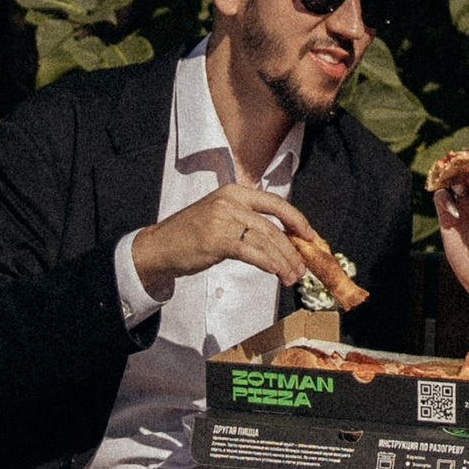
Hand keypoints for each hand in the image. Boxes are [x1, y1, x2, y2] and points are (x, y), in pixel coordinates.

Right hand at [133, 182, 313, 294]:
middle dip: (291, 250)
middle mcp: (230, 201)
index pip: (275, 202)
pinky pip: (251, 252)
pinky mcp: (216, 239)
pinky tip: (275, 272)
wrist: (159, 247)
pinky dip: (268, 264)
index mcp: (234, 191)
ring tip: (291, 277)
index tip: (310, 236)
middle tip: (301, 268)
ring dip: (283, 262)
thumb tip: (283, 239)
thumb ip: (247, 221)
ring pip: (265, 241)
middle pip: (273, 226)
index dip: (296, 219)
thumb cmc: (190, 235)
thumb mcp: (220, 217)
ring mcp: (222, 218)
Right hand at [434, 153, 468, 297]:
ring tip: (458, 189)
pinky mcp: (447, 215)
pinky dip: (444, 201)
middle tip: (453, 163)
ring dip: (451, 181)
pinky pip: (440, 197)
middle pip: (464, 171)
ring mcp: (462, 204)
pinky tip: (454, 215)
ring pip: (450, 181)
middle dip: (459, 167)